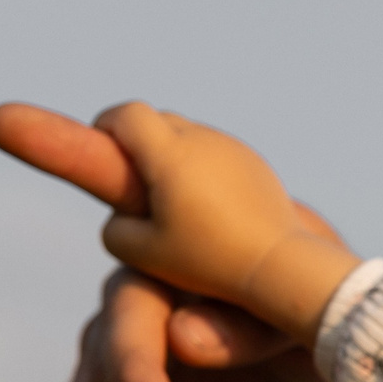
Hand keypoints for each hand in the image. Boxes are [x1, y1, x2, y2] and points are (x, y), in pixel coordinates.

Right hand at [0, 100, 360, 345]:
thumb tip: (121, 217)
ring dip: (171, 153)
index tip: (101, 149)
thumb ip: (116, 228)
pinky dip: (201, 166)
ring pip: (189, 134)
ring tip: (167, 194)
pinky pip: (217, 152)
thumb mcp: (141, 252)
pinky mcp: (256, 165)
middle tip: (130, 174)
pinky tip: (203, 204)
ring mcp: (234, 149)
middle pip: (158, 119)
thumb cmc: (208, 262)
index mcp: (170, 152)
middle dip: (137, 139)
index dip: (106, 126)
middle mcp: (204, 140)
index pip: (126, 115)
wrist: (281, 266)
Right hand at [67, 266, 331, 381]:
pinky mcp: (116, 381)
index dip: (135, 369)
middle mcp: (134, 293)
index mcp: (177, 263)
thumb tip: (182, 338)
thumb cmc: (310, 327)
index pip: (135, 310)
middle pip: (112, 359)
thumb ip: (251, 330)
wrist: (306, 354)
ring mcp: (118, 338)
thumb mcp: (301, 333)